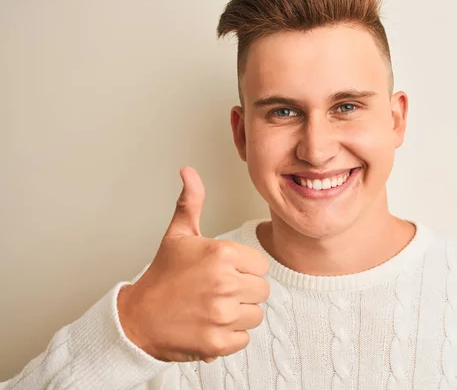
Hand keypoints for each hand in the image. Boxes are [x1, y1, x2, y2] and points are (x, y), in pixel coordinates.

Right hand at [117, 167, 269, 361]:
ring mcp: (221, 315)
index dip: (244, 269)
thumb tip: (189, 171)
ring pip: (256, 315)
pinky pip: (244, 338)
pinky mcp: (217, 342)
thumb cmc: (161, 277)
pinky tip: (211, 326)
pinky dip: (231, 336)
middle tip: (217, 291)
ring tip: (213, 308)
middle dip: (243, 292)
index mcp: (221, 254)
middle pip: (262, 290)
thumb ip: (191, 202)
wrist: (137, 318)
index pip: (261, 265)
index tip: (223, 272)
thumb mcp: (177, 235)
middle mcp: (224, 283)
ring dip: (239, 314)